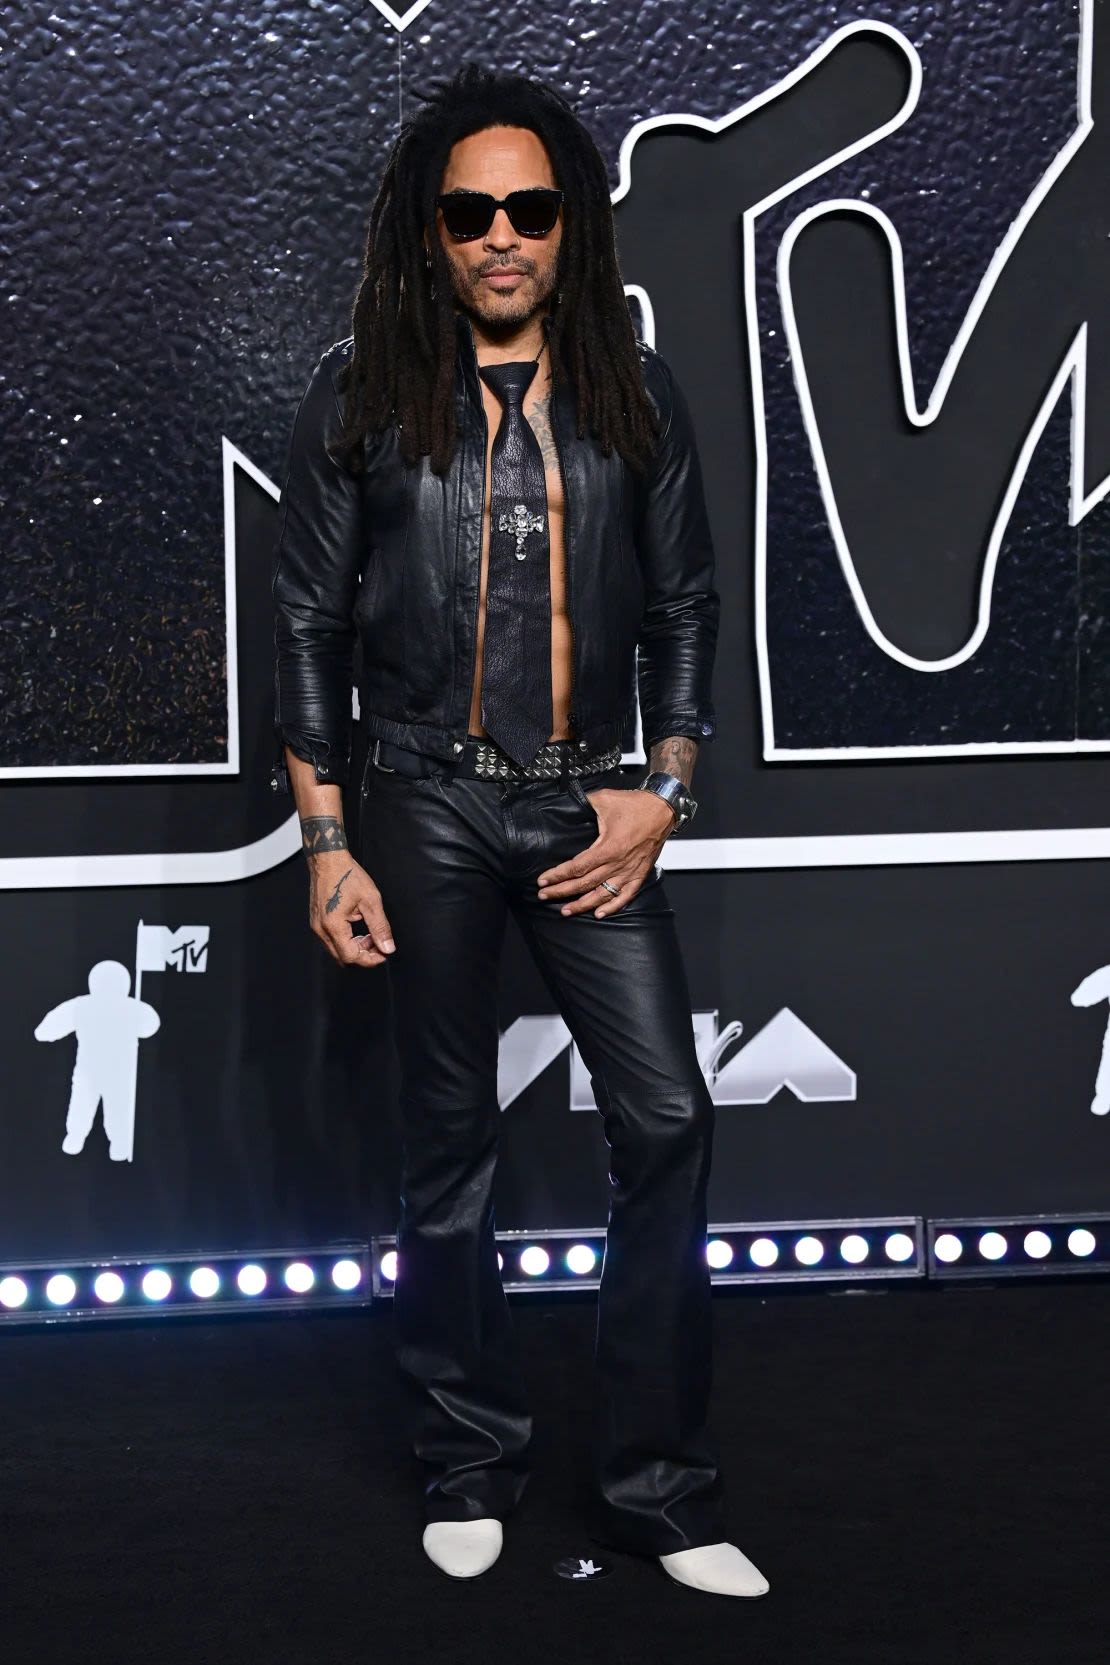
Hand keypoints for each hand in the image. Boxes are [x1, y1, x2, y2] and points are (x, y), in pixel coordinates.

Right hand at [307, 851, 396, 966]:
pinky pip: (332, 941)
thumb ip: (380, 927)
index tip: (384, 953)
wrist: (327, 860)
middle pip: (343, 958)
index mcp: (333, 926)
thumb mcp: (370, 901)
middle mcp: (321, 930)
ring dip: (355, 949)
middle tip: (378, 943)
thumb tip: (388, 948)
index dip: (370, 959)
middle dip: (363, 955)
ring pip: (337, 951)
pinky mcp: (317, 922)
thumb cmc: (348, 876)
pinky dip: (346, 941)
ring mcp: (316, 927)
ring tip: (370, 935)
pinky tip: (358, 930)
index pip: (351, 957)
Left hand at [536, 788, 674, 916]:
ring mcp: (630, 871)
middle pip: (585, 884)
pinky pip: (625, 896)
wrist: (663, 809)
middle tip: (544, 896)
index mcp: (608, 847)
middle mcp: (618, 864)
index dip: (558, 875)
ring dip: (582, 904)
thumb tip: (565, 805)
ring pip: (602, 894)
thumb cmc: (636, 804)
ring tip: (566, 910)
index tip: (543, 881)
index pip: (577, 867)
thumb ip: (582, 803)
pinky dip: (612, 907)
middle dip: (562, 892)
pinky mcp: (640, 874)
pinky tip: (599, 913)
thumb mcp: (604, 799)